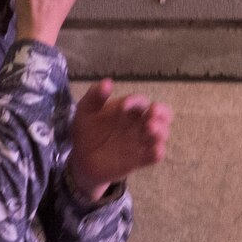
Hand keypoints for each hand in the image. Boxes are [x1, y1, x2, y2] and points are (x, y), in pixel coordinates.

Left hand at [67, 78, 171, 199]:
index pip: (141, 101)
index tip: (123, 106)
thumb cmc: (86, 131)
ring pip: (162, 133)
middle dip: (162, 112)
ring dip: (161, 131)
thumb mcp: (86, 110)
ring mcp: (141, 141)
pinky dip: (158, 152)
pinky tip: (154, 150)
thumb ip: (95, 96)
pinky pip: (156, 155)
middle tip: (152, 114)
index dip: (136, 101)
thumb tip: (108, 82)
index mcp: (129, 109)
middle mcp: (139, 124)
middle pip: (162, 115)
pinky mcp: (139, 159)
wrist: (80, 158)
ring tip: (150, 130)